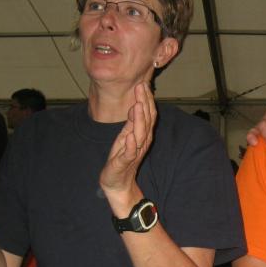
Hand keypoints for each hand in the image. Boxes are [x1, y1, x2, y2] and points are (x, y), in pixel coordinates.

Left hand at [99, 83, 155, 198]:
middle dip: (144, 103)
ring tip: (138, 105)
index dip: (146, 99)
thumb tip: (136, 105)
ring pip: (140, 134)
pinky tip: (129, 136)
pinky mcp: (125, 162)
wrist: (118, 182)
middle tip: (142, 87)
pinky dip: (130, 144)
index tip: (143, 84)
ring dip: (139, 120)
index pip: (148, 115)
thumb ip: (132, 122)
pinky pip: (130, 152)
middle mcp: (142, 142)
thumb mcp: (126, 136)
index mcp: (142, 135)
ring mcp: (135, 152)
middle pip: (147, 121)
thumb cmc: (122, 159)